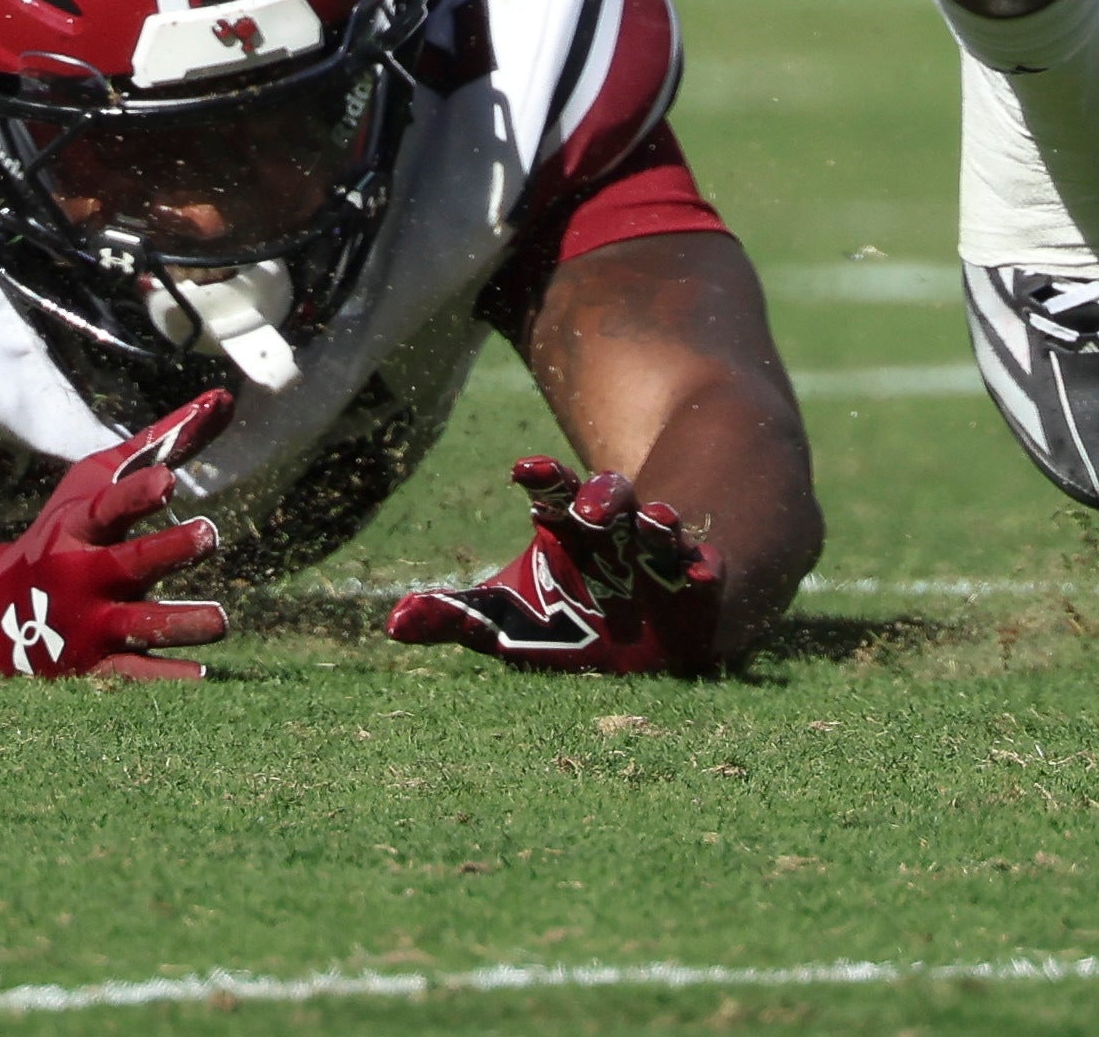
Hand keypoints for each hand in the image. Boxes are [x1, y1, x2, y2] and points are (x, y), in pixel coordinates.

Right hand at [0, 390, 228, 679]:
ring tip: (221, 620)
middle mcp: (84, 573)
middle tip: (208, 535)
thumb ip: (164, 442)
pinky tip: (201, 677)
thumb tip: (226, 398)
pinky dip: (166, 679)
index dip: (137, 493)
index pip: (111, 507)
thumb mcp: (99, 479)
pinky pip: (134, 674)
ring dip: (181, 623)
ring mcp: (89, 622)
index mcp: (81, 525)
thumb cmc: (65, 528)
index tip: (168, 480)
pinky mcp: (96, 665)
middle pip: (132, 562)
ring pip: (140, 623)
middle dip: (170, 550)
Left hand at [381, 457, 723, 676]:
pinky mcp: (698, 586)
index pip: (555, 493)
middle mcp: (619, 530)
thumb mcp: (512, 616)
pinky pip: (705, 570)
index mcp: (571, 528)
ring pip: (660, 526)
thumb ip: (458, 616)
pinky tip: (704, 569)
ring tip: (659, 517)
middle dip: (602, 495)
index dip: (543, 479)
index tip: (523, 468)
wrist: (656, 631)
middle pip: (610, 497)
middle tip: (594, 505)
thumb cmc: (574, 616)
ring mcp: (662, 554)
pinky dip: (705, 567)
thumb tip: (393, 624)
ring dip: (659, 521)